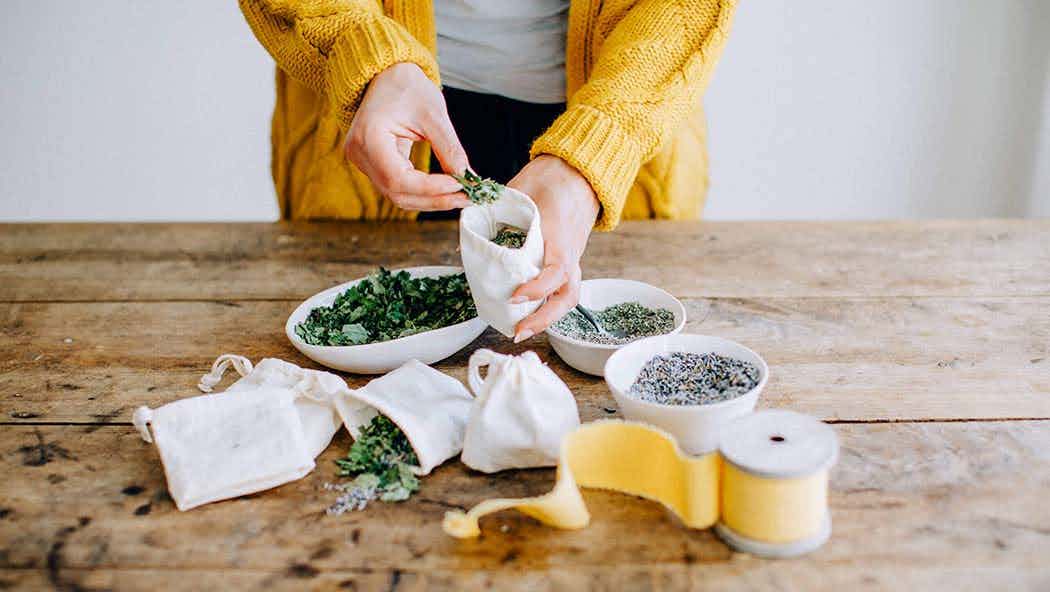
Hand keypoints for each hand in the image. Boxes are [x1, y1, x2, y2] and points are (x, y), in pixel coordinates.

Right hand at [344, 63, 470, 210]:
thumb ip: (449, 148)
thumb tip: (467, 178)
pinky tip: (445, 189)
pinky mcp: (373, 165)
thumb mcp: (433, 113)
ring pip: (398, 195)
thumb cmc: (406, 86)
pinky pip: (398, 187)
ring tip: (460, 196)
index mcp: (368, 137)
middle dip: (434, 199)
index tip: (459, 186)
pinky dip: (423, 192)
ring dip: (430, 200)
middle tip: (466, 197)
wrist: (386, 75)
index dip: (430, 188)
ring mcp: (363, 162)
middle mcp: (359, 154)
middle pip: (397, 193)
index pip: (398, 178)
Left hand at [508, 155, 599, 342]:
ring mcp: (572, 260)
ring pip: (567, 297)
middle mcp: (570, 254)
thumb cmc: (548, 181)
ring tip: (520, 331)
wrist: (577, 174)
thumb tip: (465, 237)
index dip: (536, 288)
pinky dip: (545, 306)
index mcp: (560, 236)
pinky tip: (525, 315)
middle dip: (545, 318)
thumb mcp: (519, 191)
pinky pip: (560, 290)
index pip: (556, 271)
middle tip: (517, 331)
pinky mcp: (567, 263)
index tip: (514, 297)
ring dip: (547, 318)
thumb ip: (495, 211)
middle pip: (568, 296)